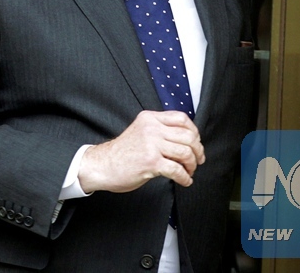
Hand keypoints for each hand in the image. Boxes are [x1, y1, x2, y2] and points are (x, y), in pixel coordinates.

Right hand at [77, 110, 204, 192]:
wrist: (102, 165)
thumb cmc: (122, 152)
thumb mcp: (140, 131)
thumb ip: (159, 130)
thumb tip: (187, 140)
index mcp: (149, 118)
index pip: (182, 118)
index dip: (194, 132)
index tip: (195, 144)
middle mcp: (151, 128)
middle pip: (188, 136)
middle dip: (197, 151)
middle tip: (197, 161)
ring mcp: (151, 144)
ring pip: (186, 153)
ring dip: (192, 166)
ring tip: (188, 172)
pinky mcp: (151, 162)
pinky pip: (177, 170)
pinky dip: (185, 178)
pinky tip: (184, 181)